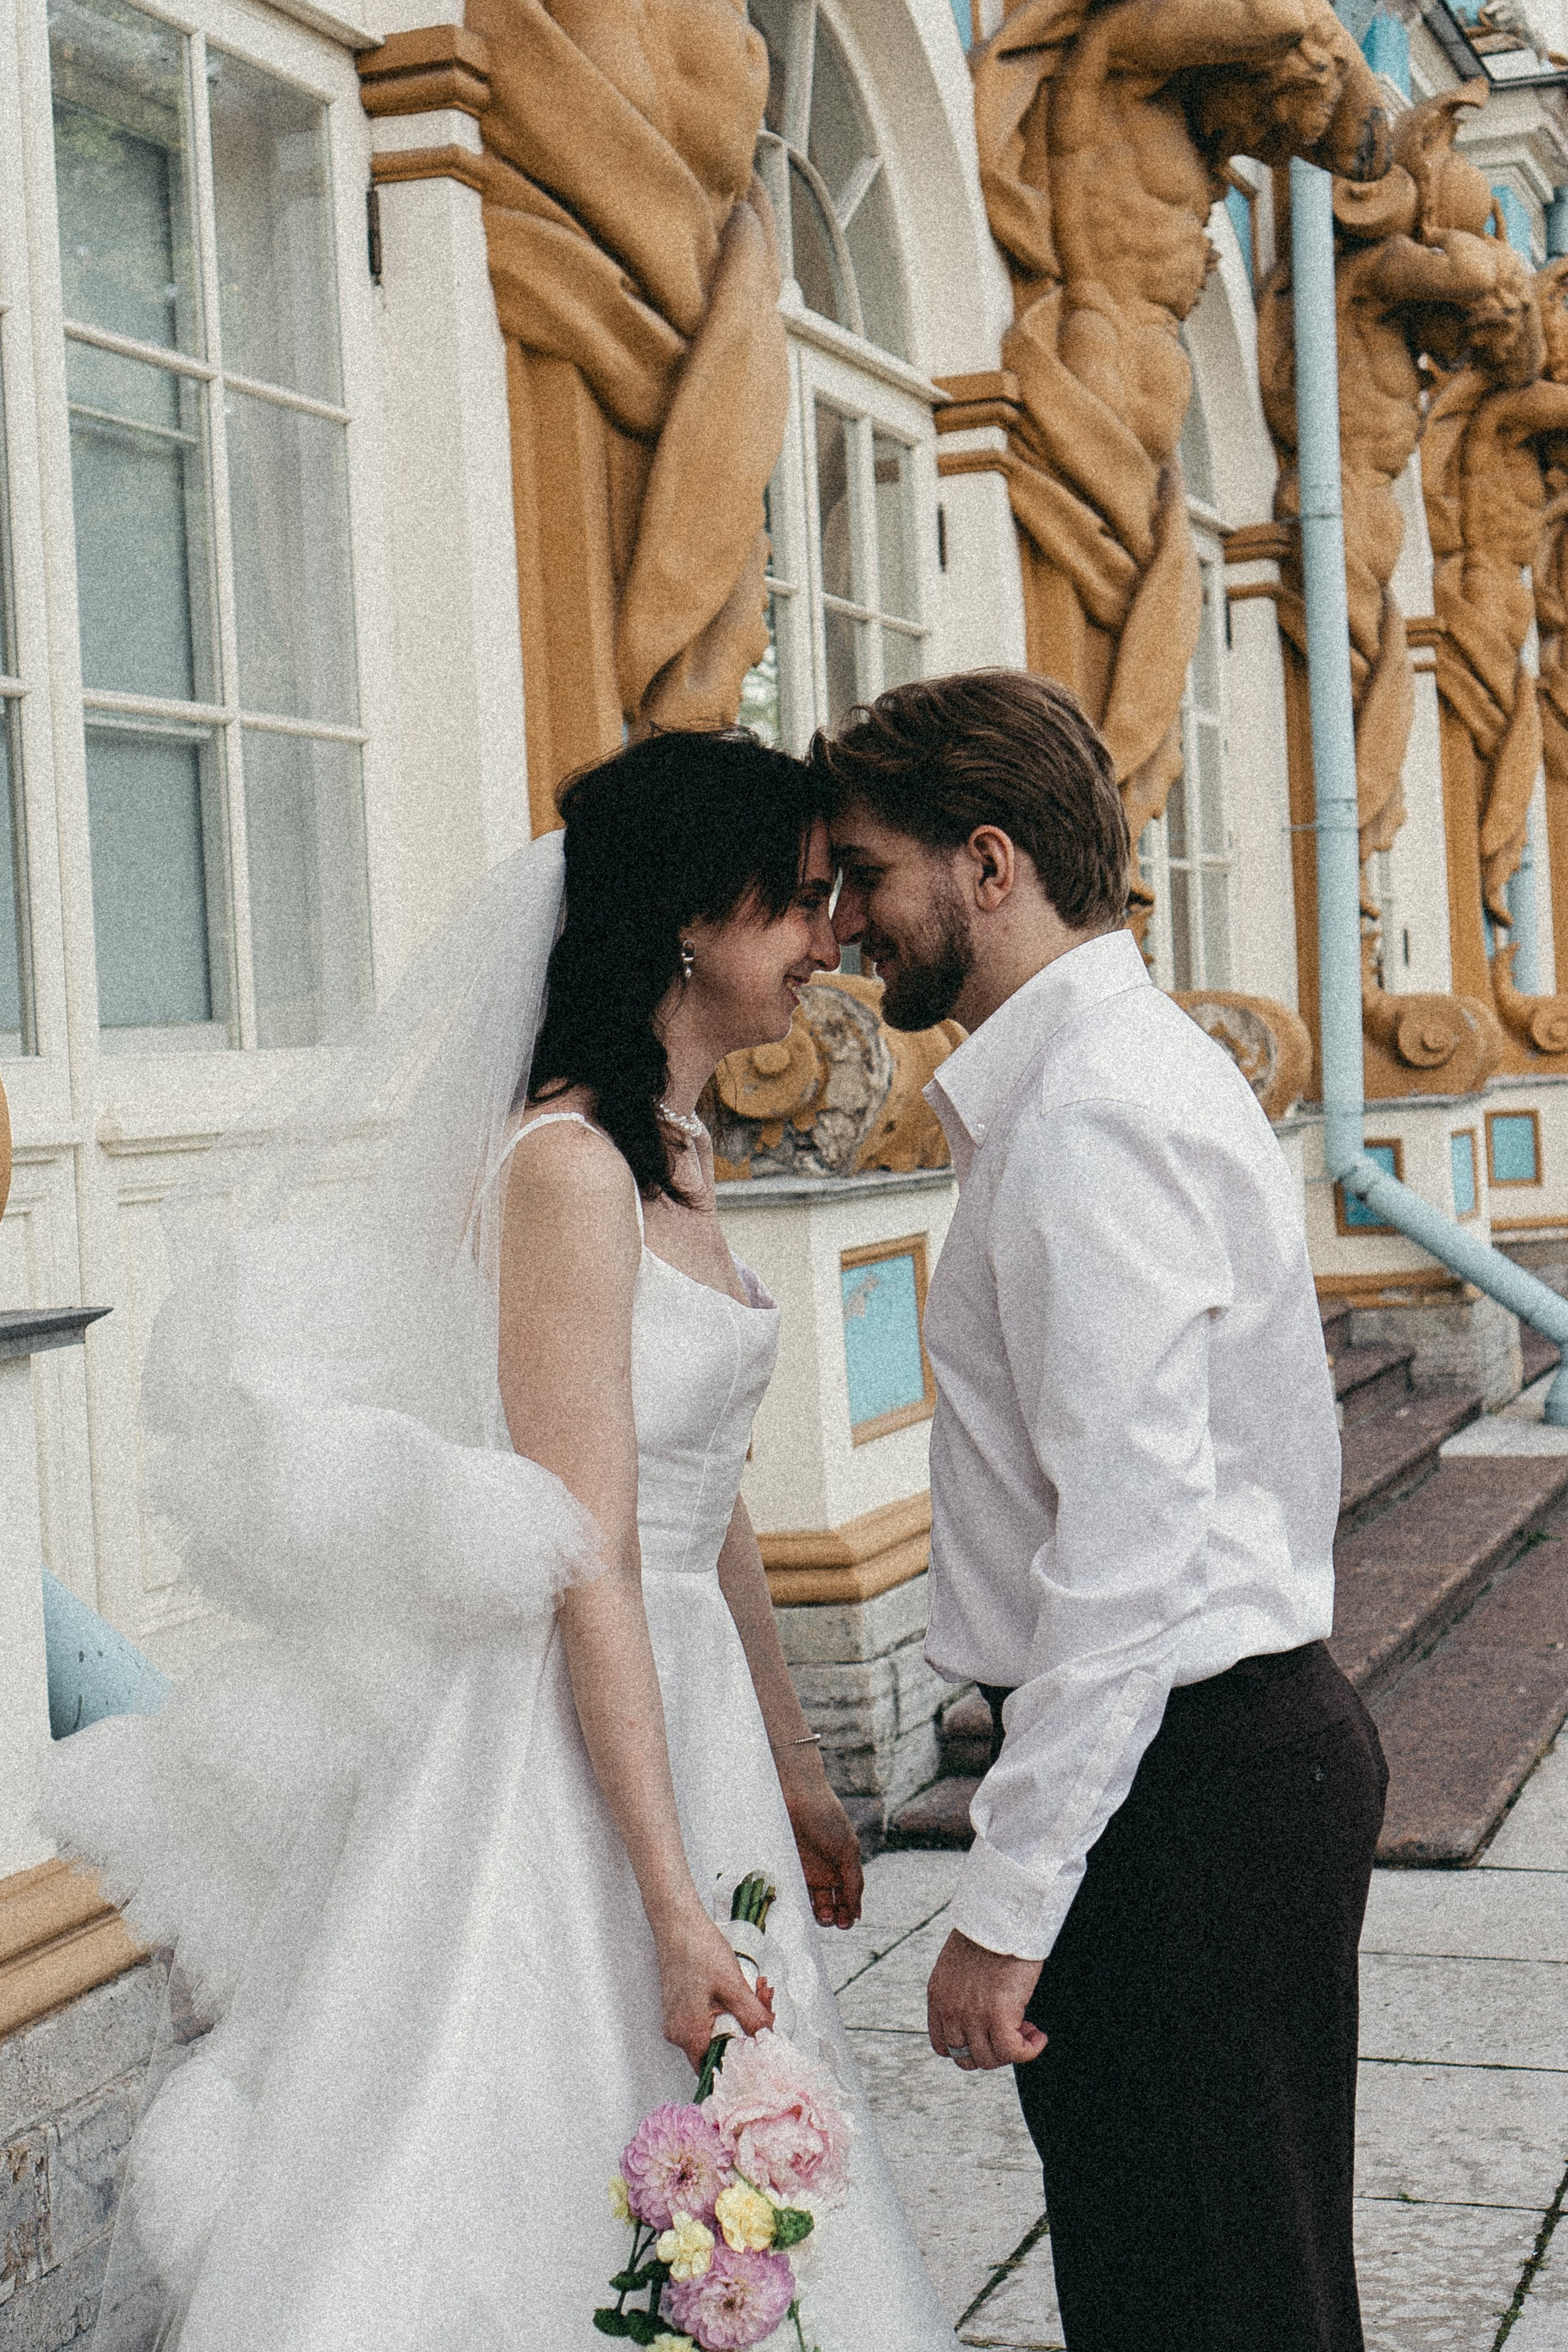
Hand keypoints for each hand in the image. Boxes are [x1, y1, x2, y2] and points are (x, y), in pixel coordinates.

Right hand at [655, 1908, 774, 2070]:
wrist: (677, 1922)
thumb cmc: (699, 1949)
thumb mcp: (733, 1985)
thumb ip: (753, 2018)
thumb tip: (769, 2041)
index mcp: (688, 2034)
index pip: (717, 2068)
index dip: (743, 2059)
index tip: (763, 2044)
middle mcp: (678, 2033)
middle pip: (720, 2047)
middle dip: (747, 2029)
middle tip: (765, 2004)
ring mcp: (678, 2019)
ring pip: (717, 2030)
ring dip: (740, 2015)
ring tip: (757, 1990)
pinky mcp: (681, 2006)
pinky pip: (708, 2018)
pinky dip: (727, 2007)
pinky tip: (740, 1987)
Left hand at [781, 1763, 863, 1928]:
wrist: (795, 1793)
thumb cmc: (826, 1817)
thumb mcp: (847, 1849)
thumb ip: (853, 1882)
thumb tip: (857, 1915)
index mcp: (841, 1866)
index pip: (846, 1899)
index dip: (847, 1914)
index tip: (846, 1923)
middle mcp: (822, 1871)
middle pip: (828, 1905)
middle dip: (831, 1918)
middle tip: (831, 1921)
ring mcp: (802, 1870)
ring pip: (808, 1903)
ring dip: (814, 1914)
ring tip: (819, 1916)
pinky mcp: (783, 1866)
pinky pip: (788, 1891)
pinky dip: (793, 1903)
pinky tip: (797, 1909)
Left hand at [927, 1927, 1046, 2070]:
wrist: (1001, 1915)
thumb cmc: (988, 1931)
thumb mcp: (958, 1964)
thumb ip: (960, 1991)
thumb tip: (979, 2010)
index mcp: (938, 1996)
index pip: (943, 2046)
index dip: (969, 2048)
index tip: (988, 2036)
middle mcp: (950, 2010)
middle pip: (967, 2058)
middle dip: (992, 2051)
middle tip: (1012, 2033)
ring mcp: (972, 2015)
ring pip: (990, 2059)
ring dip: (1012, 2050)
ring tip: (1028, 2030)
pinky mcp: (998, 2015)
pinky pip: (1014, 2052)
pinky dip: (1029, 2050)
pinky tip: (1039, 2036)